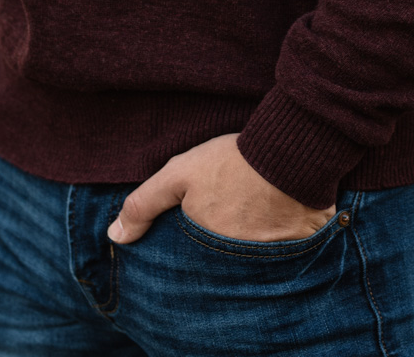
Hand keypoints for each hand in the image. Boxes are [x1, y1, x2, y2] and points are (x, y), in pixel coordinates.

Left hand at [106, 134, 333, 244]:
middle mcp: (239, 262)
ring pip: (254, 260)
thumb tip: (114, 237)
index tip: (198, 227)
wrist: (290, 149)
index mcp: (208, 250)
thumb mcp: (180, 174)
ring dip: (251, 246)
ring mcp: (271, 258)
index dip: (193, 248)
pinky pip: (289, 252)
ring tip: (250, 219)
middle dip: (221, 249)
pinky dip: (282, 241)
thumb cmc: (232, 162)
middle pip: (224, 265)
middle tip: (226, 221)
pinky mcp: (300, 246)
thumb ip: (144, 204)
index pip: (192, 265)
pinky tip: (278, 219)